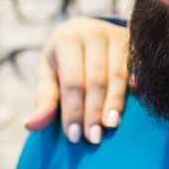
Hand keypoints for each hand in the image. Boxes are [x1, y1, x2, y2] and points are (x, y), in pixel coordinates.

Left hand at [27, 15, 130, 143]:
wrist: (86, 30)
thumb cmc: (64, 58)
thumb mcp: (48, 74)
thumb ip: (44, 100)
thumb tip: (32, 125)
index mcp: (68, 39)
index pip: (72, 82)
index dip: (74, 110)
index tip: (75, 136)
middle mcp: (93, 33)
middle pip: (96, 80)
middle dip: (94, 112)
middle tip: (93, 138)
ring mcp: (116, 36)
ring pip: (118, 76)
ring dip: (115, 105)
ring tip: (110, 127)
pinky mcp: (133, 43)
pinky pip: (137, 69)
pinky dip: (136, 89)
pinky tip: (134, 108)